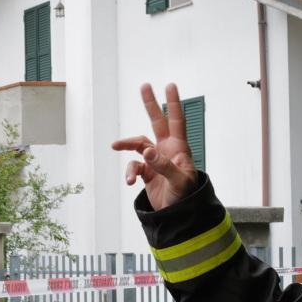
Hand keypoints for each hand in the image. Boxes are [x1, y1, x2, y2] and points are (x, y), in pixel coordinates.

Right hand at [110, 82, 200, 209]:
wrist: (177, 215)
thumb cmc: (185, 196)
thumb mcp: (178, 181)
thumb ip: (163, 165)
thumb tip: (147, 151)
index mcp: (178, 148)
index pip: (176, 121)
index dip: (173, 103)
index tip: (170, 86)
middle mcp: (166, 150)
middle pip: (157, 122)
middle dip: (150, 105)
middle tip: (144, 86)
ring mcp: (155, 161)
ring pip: (138, 144)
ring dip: (127, 144)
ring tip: (115, 145)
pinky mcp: (146, 173)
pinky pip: (133, 166)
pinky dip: (129, 173)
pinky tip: (130, 182)